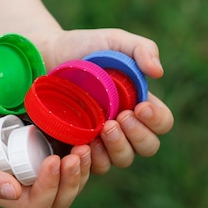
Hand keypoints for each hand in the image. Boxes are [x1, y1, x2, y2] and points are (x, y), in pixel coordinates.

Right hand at [0, 89, 92, 207]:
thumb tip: (14, 194)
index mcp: (12, 194)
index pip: (38, 203)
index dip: (50, 187)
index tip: (53, 161)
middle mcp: (33, 185)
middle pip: (62, 198)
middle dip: (73, 180)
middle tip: (78, 153)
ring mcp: (47, 166)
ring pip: (75, 181)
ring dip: (84, 168)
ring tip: (85, 145)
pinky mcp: (58, 147)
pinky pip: (80, 159)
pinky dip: (89, 153)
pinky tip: (92, 136)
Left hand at [25, 27, 173, 172]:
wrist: (46, 56)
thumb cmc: (83, 48)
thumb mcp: (114, 41)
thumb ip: (141, 49)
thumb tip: (158, 72)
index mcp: (139, 103)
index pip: (162, 123)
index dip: (156, 120)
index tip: (140, 106)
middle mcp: (125, 126)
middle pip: (148, 147)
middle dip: (137, 135)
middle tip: (119, 117)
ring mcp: (102, 140)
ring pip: (123, 159)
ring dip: (118, 147)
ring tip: (103, 127)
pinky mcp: (80, 148)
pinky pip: (95, 166)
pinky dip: (94, 158)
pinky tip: (85, 143)